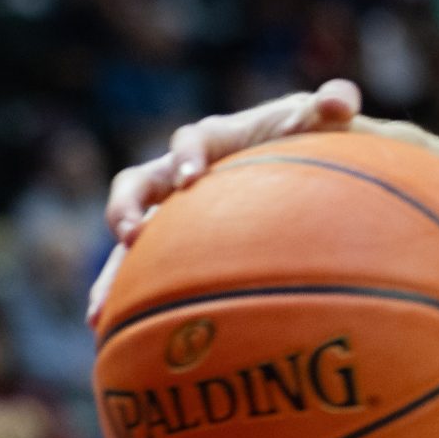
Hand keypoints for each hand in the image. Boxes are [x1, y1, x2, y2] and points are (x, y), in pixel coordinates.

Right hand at [89, 78, 364, 325]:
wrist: (305, 164)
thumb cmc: (313, 137)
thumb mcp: (326, 118)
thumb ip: (334, 103)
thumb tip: (338, 101)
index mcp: (216, 139)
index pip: (193, 138)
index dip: (187, 153)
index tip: (191, 176)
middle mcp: (181, 172)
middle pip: (137, 183)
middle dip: (127, 207)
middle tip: (131, 233)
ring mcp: (173, 210)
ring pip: (128, 235)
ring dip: (111, 271)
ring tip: (100, 310)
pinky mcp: (174, 244)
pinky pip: (143, 271)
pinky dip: (127, 298)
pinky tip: (114, 336)